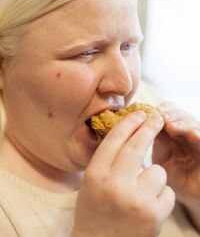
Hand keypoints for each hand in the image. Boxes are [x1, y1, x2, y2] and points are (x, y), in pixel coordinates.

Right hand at [72, 112, 174, 236]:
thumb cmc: (94, 209)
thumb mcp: (91, 181)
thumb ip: (106, 159)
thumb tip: (128, 131)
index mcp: (95, 175)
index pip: (115, 139)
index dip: (129, 123)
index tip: (139, 114)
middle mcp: (115, 186)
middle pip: (137, 146)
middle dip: (149, 127)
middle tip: (156, 118)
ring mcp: (136, 202)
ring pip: (158, 170)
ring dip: (154, 175)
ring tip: (142, 191)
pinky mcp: (154, 217)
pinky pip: (168, 191)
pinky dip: (161, 195)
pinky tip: (148, 206)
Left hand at [152, 102, 199, 229]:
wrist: (183, 197)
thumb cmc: (167, 177)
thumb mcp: (159, 157)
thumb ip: (156, 142)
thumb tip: (144, 123)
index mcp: (171, 131)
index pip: (169, 112)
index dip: (162, 109)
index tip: (151, 111)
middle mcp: (185, 133)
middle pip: (181, 115)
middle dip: (171, 114)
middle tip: (161, 116)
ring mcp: (197, 141)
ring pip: (193, 125)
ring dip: (183, 123)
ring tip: (172, 125)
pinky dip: (199, 135)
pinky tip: (193, 134)